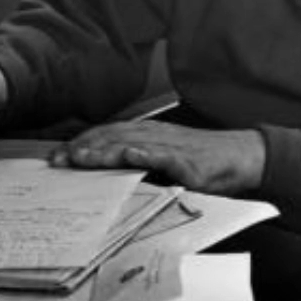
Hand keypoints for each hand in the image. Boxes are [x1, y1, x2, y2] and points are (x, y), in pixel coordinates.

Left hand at [50, 121, 267, 195]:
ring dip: (105, 150)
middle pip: (115, 137)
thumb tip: (113, 167)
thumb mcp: (170, 156)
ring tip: (81, 157)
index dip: (85, 142)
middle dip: (84, 147)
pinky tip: (131, 155)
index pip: (111, 133)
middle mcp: (159, 136)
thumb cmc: (206, 159)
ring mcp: (174, 147)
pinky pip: (166, 157)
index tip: (59, 154)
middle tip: (57, 159)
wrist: (243, 155)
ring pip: (133, 144)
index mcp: (152, 134)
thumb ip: (145, 159)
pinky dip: (147, 154)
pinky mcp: (190, 162)